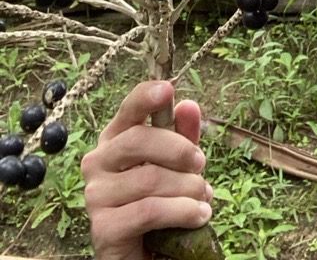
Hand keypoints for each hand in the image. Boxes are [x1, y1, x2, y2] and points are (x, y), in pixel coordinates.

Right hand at [81, 80, 212, 259]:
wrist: (147, 253)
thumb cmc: (162, 201)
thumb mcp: (179, 166)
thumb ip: (183, 137)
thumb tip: (188, 105)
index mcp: (115, 140)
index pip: (127, 110)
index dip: (145, 97)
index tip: (167, 89)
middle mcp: (97, 162)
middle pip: (139, 140)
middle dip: (180, 150)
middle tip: (201, 165)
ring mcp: (95, 196)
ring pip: (149, 178)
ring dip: (188, 188)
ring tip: (203, 200)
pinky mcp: (102, 229)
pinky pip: (149, 210)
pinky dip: (182, 212)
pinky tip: (199, 217)